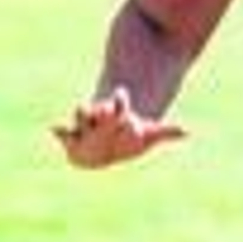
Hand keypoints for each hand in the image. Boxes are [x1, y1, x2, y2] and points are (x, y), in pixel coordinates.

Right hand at [51, 86, 185, 169]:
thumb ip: (165, 132)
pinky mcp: (74, 136)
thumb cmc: (133, 134)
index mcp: (120, 113)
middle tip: (108, 110)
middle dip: (105, 111)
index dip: (122, 104)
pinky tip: (54, 129)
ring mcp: (87, 124)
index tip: (129, 114)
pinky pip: (65, 132)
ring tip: (80, 112)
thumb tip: (189, 131)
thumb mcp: (149, 134)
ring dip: (82, 114)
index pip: (120, 106)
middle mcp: (102, 116)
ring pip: (82, 114)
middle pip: (102, 109)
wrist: (109, 133)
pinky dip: (60, 131)